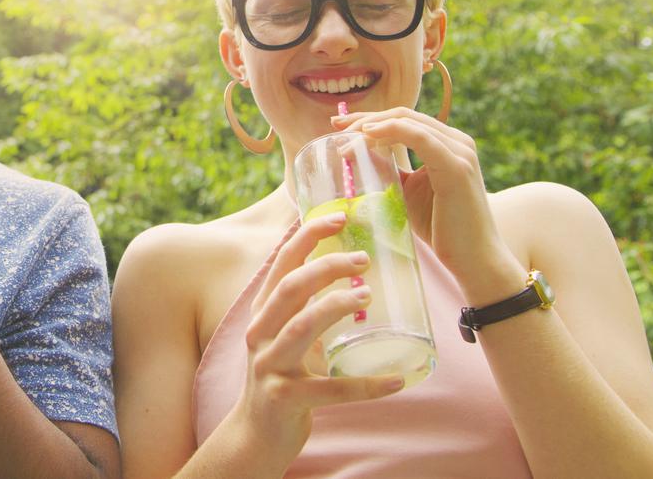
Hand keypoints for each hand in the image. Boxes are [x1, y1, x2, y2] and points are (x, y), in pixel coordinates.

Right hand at [237, 213, 404, 461]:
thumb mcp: (286, 332)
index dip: (308, 235)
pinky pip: (330, 389)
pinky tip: (397, 381)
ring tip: (368, 297)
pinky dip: (366, 385)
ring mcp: (269, 365)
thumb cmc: (282, 375)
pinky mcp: (284, 398)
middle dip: (328, 267)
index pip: (282, 263)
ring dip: (337, 307)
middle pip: (291, 287)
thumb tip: (350, 268)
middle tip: (364, 259)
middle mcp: (261, 332)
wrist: (256, 434)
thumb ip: (308, 305)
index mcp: (264, 311)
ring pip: (303, 327)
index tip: (339, 217)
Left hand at [330, 107, 505, 276]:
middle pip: (403, 115)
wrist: (473, 259)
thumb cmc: (440, 227)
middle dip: (366, 118)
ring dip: (372, 125)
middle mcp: (457, 141)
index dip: (370, 118)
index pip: (403, 119)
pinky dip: (391, 131)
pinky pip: (420, 138)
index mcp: (447, 144)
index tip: (340, 126)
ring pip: (408, 122)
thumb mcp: (406, 191)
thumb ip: (387, 169)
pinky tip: (368, 136)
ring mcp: (459, 151)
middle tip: (336, 126)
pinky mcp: (456, 166)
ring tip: (346, 137)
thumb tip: (356, 153)